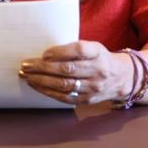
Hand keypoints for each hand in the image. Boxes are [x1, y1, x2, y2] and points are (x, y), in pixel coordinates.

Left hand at [19, 40, 134, 105]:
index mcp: (98, 53)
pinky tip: (37, 86)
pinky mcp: (87, 99)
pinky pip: (64, 97)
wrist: (121, 78)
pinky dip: (48, 91)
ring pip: (63, 85)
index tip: (44, 53)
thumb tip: (45, 54)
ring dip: (41, 81)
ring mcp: (93, 87)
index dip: (60, 52)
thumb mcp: (94, 47)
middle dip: (43, 68)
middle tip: (26, 65)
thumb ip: (75, 49)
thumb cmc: (100, 59)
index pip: (79, 50)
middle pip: (67, 69)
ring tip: (27, 76)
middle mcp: (97, 70)